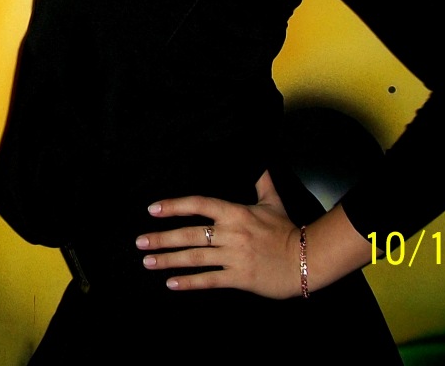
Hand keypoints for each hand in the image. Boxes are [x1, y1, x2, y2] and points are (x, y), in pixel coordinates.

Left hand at [136, 171, 301, 298]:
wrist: (304, 259)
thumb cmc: (286, 230)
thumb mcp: (272, 202)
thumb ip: (261, 181)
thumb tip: (259, 160)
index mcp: (236, 212)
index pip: (200, 205)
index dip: (175, 206)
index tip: (153, 208)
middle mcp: (231, 233)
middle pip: (190, 234)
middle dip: (162, 238)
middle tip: (140, 242)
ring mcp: (233, 256)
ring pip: (195, 258)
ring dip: (169, 260)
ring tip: (148, 262)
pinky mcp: (238, 277)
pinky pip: (209, 280)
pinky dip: (189, 282)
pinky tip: (171, 284)